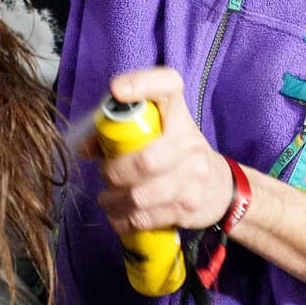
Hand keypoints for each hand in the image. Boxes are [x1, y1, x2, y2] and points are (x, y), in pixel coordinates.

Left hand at [82, 67, 234, 233]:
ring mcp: (194, 176)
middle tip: (105, 176)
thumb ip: (117, 135)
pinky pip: (147, 218)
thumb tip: (85, 148)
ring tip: (108, 200)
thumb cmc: (175, 155)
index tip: (117, 91)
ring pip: (140, 196)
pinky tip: (120, 217)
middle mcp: (190, 143)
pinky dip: (125, 221)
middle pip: (144, 160)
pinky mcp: (190, 207)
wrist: (220, 188)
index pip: (168, 86)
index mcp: (178, 115)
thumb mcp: (155, 136)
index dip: (142, 83)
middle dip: (114, 173)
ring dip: (114, 202)